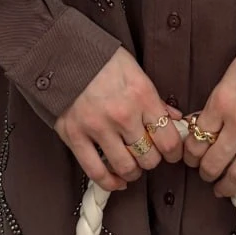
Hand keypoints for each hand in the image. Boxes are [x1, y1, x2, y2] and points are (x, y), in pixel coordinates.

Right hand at [54, 48, 183, 192]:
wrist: (61, 52)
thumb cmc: (101, 59)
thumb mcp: (135, 71)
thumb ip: (155, 98)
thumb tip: (174, 119)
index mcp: (142, 96)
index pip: (169, 140)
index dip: (174, 152)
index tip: (171, 153)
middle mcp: (123, 115)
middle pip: (149, 157)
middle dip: (152, 160)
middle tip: (148, 155)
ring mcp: (98, 128)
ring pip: (126, 167)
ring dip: (133, 171)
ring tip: (132, 166)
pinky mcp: (75, 136)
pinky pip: (96, 171)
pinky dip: (109, 182)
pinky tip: (117, 180)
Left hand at [183, 37, 235, 197]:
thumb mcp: (232, 73)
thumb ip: (219, 101)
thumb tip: (204, 124)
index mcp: (222, 102)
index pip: (198, 139)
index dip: (192, 154)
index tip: (192, 159)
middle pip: (215, 161)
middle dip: (207, 173)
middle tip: (206, 177)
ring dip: (228, 185)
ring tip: (224, 189)